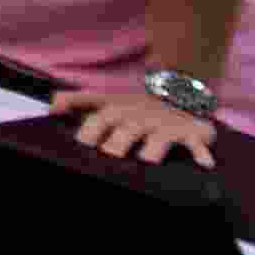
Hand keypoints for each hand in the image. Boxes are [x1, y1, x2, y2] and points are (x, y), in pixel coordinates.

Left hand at [51, 85, 218, 166]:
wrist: (180, 90)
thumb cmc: (136, 104)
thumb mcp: (107, 98)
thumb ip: (77, 100)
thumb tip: (50, 107)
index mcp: (118, 108)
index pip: (98, 117)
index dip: (90, 129)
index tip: (82, 143)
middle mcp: (140, 116)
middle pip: (126, 129)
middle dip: (118, 141)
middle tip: (111, 154)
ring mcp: (165, 124)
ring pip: (157, 137)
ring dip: (153, 149)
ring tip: (148, 160)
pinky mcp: (190, 132)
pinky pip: (197, 142)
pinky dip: (201, 152)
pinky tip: (204, 163)